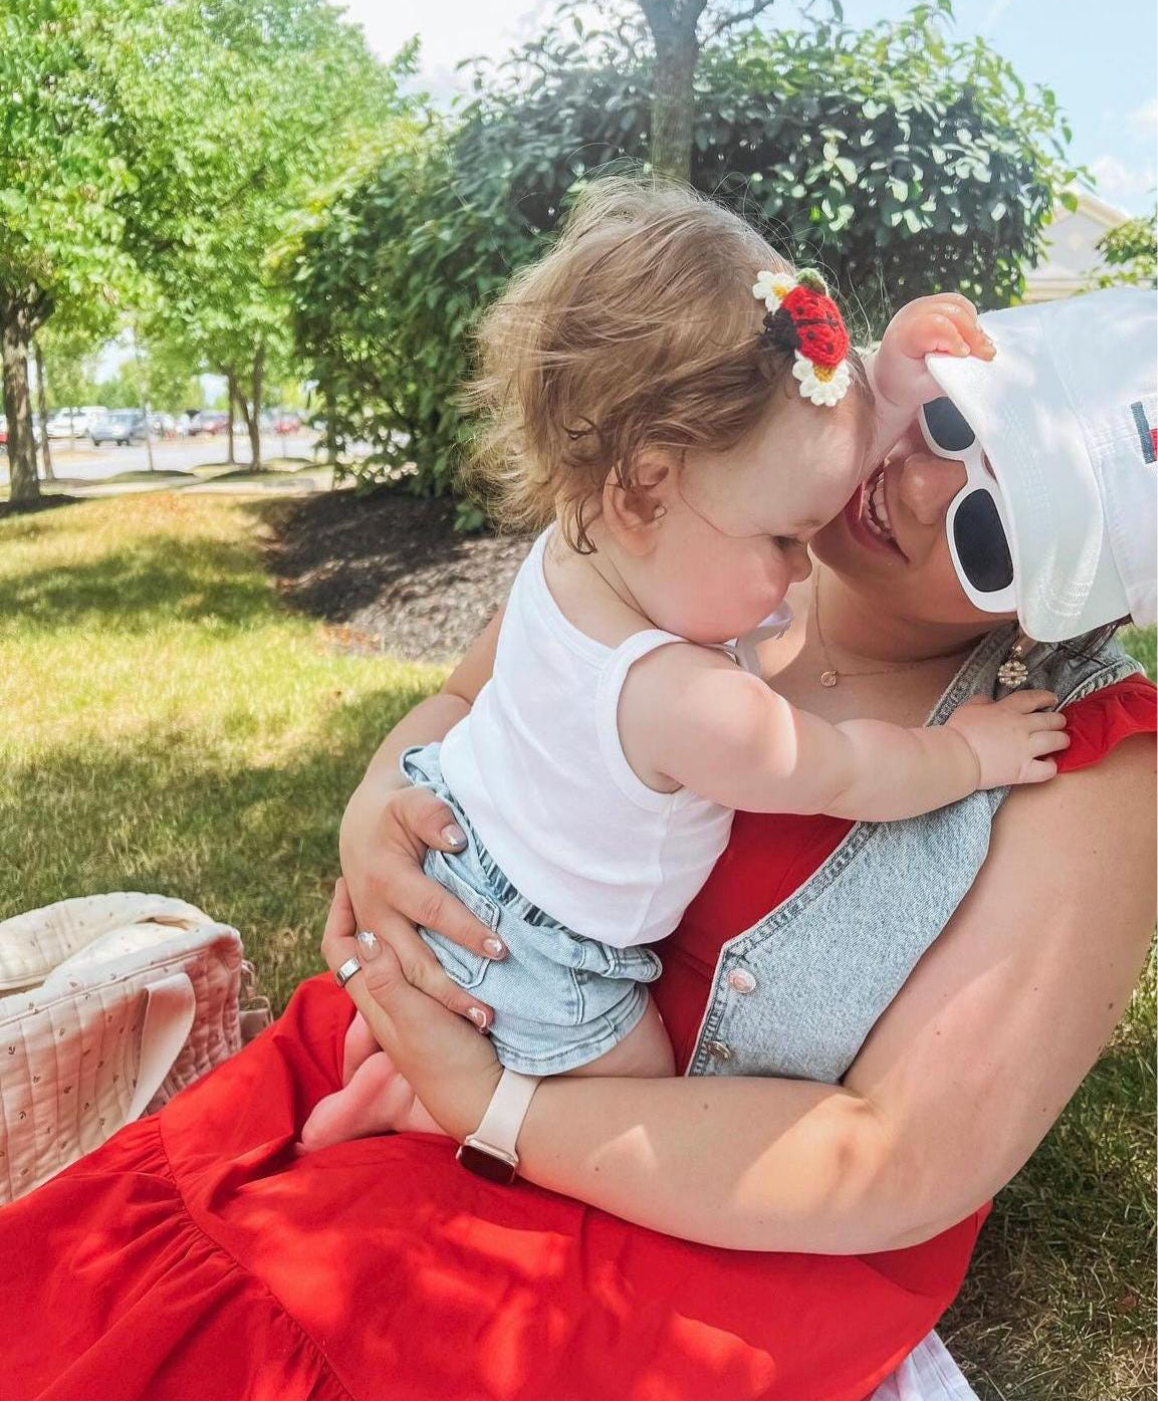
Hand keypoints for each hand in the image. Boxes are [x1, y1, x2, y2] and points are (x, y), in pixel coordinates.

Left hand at [321, 879, 502, 1140]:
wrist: (484, 1098)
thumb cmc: (446, 1061)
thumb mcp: (414, 1019)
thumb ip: (388, 981)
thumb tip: (365, 936)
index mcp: (373, 998)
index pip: (340, 948)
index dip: (337, 913)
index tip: (347, 880)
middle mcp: (387, 998)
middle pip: (364, 946)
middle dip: (368, 908)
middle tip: (383, 873)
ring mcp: (413, 1003)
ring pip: (396, 952)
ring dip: (400, 921)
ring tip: (416, 889)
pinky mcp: (440, 1007)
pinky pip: (424, 963)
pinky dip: (428, 940)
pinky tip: (447, 926)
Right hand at [337, 774, 502, 1029]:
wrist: (358, 824)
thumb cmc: (393, 812)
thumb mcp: (408, 803)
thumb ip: (430, 816)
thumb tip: (455, 839)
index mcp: (385, 880)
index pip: (433, 910)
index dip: (467, 930)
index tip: (500, 949)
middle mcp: (374, 915)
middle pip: (415, 962)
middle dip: (451, 991)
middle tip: (489, 1014)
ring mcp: (372, 935)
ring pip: (406, 979)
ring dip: (441, 1002)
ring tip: (481, 1022)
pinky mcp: (376, 946)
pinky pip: (400, 978)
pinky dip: (428, 998)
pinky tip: (460, 1014)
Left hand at [873, 293, 995, 411]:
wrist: (891, 376)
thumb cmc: (905, 383)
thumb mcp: (925, 388)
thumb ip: (948, 376)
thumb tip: (974, 364)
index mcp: (902, 335)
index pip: (934, 325)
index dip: (954, 338)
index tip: (965, 356)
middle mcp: (911, 314)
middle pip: (951, 311)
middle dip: (973, 333)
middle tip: (986, 355)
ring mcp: (922, 306)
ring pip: (958, 304)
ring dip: (974, 325)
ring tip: (981, 348)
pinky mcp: (932, 304)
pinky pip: (958, 304)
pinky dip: (970, 320)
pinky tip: (973, 339)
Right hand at [945, 689, 1068, 787]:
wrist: (955, 756)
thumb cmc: (959, 731)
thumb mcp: (969, 707)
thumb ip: (983, 701)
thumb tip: (991, 702)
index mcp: (1007, 709)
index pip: (1034, 698)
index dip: (1046, 698)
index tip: (1052, 700)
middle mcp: (1022, 727)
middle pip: (1051, 720)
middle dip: (1059, 720)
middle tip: (1059, 723)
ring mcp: (1025, 749)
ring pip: (1056, 741)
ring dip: (1062, 740)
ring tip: (1061, 741)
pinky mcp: (1024, 770)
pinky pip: (1048, 769)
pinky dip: (1052, 766)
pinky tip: (1049, 763)